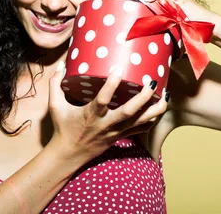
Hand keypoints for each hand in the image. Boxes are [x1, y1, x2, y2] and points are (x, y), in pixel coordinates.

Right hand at [46, 63, 168, 161]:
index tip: (119, 70)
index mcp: (90, 115)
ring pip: (140, 122)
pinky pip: (142, 129)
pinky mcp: (122, 136)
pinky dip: (154, 118)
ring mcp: (116, 132)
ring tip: (165, 94)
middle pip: (128, 113)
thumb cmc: (63, 128)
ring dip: (155, 109)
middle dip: (142, 98)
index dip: (111, 86)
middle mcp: (105, 124)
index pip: (102, 100)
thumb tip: (61, 65)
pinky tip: (161, 106)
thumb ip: (55, 85)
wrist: (69, 154)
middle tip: (151, 82)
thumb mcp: (55, 106)